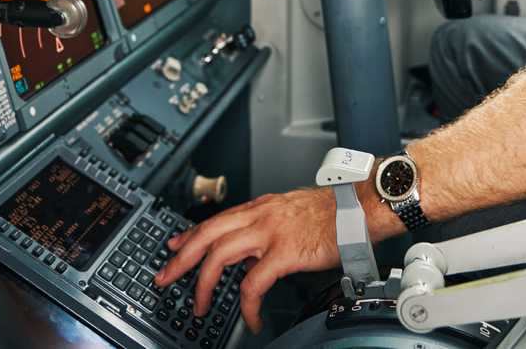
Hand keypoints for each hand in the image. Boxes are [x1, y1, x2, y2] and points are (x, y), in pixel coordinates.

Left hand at [154, 187, 339, 332]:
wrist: (361, 208)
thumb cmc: (334, 213)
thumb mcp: (292, 213)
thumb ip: (269, 228)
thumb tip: (254, 249)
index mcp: (261, 207)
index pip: (215, 220)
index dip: (190, 234)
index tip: (173, 246)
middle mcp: (260, 216)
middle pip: (207, 234)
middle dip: (181, 258)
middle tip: (164, 277)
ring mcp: (270, 233)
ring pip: (219, 256)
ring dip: (202, 284)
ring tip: (199, 305)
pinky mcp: (285, 253)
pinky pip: (253, 284)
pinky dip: (248, 306)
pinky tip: (251, 319)